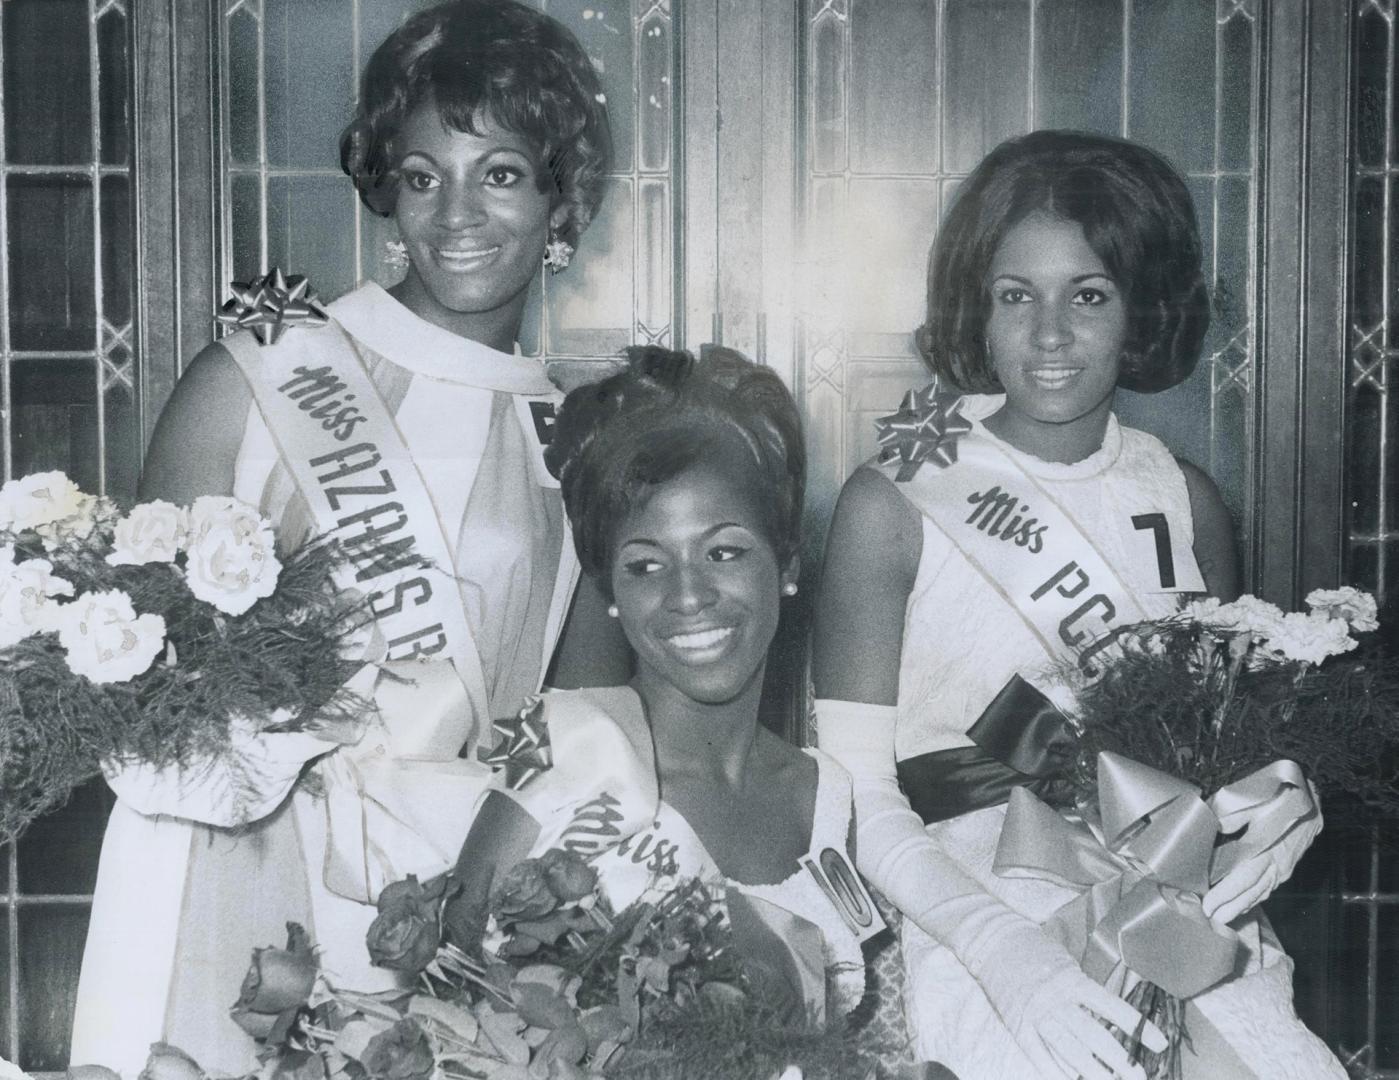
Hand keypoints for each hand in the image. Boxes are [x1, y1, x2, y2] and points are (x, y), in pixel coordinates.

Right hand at [1008, 964, 1164, 1079]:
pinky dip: (1055, 1070)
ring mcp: (1036, 1016)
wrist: (993, 942)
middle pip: (1094, 1036)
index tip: (1159, 1044)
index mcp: (1073, 981)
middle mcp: (1057, 1001)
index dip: (1138, 1027)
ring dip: (1094, 1071)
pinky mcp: (1018, 1026)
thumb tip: (1108, 1020)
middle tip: (1140, 1077)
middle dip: (1120, 1060)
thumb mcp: (1066, 963)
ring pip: (1069, 1050)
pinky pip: (1039, 1054)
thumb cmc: (1034, 949)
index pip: (1113, 1008)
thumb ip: (1084, 991)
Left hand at [1203, 801, 1322, 926]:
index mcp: (1267, 851)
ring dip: (1240, 908)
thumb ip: (1235, 817)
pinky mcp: (1285, 868)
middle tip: (1208, 921)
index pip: (1242, 879)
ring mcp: (1282, 870)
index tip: (1207, 905)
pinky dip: (1253, 900)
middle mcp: (1276, 866)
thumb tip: (1216, 826)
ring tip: (1220, 919)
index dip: (1224, 894)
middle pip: (1250, 893)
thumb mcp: (1258, 804)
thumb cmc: (1282, 801)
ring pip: (1259, 894)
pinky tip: (1242, 906)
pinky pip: (1267, 889)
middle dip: (1228, 909)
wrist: (1311, 802)